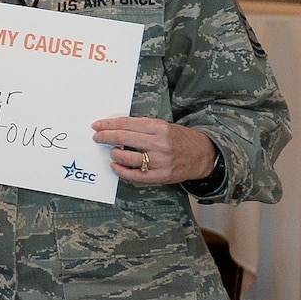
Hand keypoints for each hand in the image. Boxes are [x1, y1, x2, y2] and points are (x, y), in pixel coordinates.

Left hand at [92, 116, 218, 186]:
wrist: (203, 154)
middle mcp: (160, 144)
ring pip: (128, 157)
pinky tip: (115, 165)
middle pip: (124, 138)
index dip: (108, 125)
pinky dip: (121, 171)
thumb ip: (142, 127)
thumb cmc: (179, 139)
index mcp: (160, 128)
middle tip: (97, 137)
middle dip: (106, 137)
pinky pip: (135, 175)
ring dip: (114, 154)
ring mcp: (161, 161)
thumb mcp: (164, 126)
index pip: (127, 124)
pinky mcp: (162, 176)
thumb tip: (115, 128)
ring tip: (112, 151)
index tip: (97, 126)